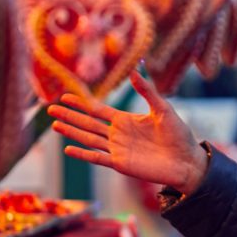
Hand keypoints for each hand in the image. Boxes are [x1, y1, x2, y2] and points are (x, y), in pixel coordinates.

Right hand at [47, 71, 209, 193]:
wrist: (187, 161)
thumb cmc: (179, 135)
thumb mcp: (163, 109)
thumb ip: (147, 91)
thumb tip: (134, 71)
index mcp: (126, 120)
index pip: (98, 110)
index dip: (82, 103)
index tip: (65, 95)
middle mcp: (118, 134)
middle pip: (88, 123)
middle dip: (70, 115)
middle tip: (50, 108)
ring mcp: (118, 150)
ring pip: (88, 139)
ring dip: (72, 132)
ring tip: (55, 125)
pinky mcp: (121, 164)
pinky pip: (97, 158)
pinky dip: (83, 154)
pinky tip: (68, 149)